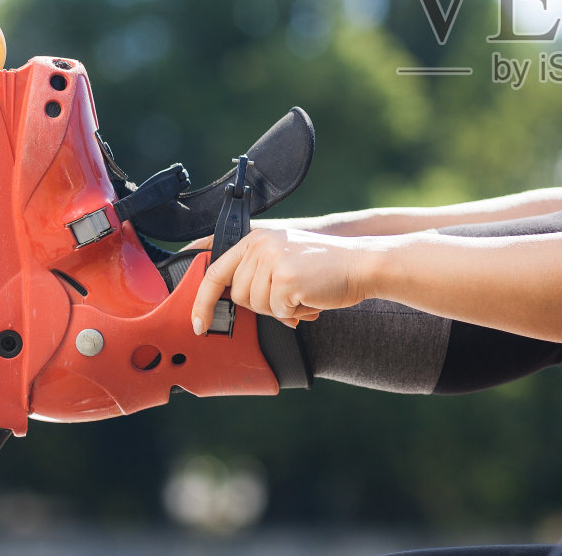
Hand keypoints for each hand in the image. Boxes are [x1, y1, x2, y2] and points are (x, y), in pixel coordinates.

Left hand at [188, 227, 370, 333]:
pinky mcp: (286, 280)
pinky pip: (278, 312)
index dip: (203, 301)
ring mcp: (273, 261)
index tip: (199, 324)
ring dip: (281, 309)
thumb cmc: (326, 267)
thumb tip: (230, 298)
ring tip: (303, 293)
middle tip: (289, 294)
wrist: (362, 264)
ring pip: (258, 306)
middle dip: (263, 305)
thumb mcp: (284, 257)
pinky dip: (296, 312)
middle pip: (239, 295)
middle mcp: (260, 246)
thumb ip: (256, 269)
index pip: (214, 272)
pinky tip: (311, 297)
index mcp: (256, 238)